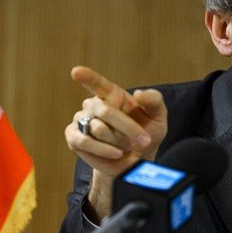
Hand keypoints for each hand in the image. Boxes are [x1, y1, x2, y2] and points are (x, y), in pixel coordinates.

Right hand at [64, 66, 167, 221]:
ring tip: (125, 146)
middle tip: (144, 141)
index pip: (97, 83)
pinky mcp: (73, 138)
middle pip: (106, 111)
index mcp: (111, 94)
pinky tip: (116, 153)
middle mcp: (93, 105)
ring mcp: (81, 121)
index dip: (87, 76)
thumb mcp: (158, 116)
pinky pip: (85, 142)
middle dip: (128, 128)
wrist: (137, 160)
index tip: (76, 72)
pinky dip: (103, 150)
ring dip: (118, 141)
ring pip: (99, 129)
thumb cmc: (146, 133)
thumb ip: (153, 100)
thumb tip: (138, 94)